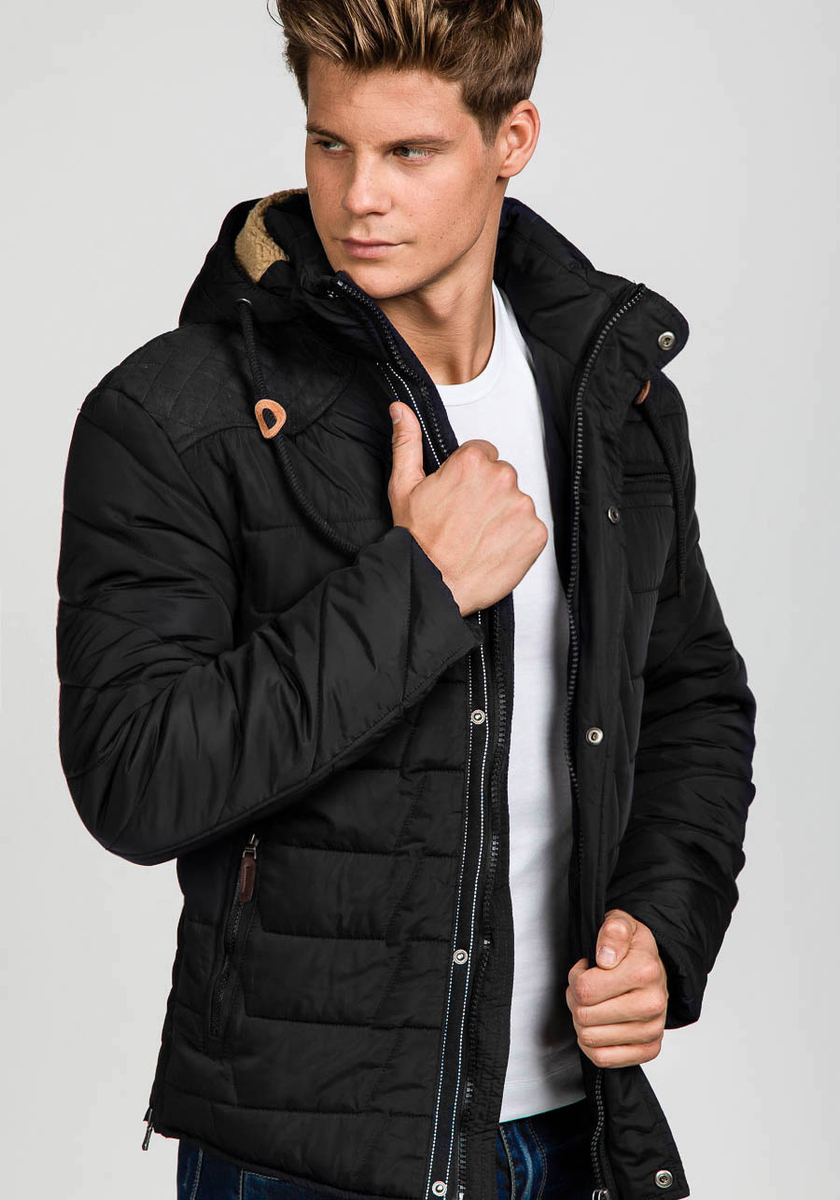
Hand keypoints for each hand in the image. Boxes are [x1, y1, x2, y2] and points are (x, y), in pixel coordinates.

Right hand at [387, 401, 547, 615]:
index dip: (468, 476)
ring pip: (517, 502)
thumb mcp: (403, 486)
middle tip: (465, 520)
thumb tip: (401, 410)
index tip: (458, 497)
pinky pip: (531, 528)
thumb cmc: (417, 540)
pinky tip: (493, 549)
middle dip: (487, 494)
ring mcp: (522, 507)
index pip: (483, 454)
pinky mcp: (535, 533)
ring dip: (502, 516)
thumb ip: (407, 442)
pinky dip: (517, 539)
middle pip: (502, 477)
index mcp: (473, 462)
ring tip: (477, 537)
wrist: (431, 585)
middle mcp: (503, 479)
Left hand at [566, 909, 667, 1067]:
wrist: (657, 971)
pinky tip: (599, 1026)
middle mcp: (652, 1004)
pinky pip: (603, 1058)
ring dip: (583, 1022)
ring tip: (594, 1005)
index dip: (575, 978)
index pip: (585, 989)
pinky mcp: (648, 1050)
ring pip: (590, 1039)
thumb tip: (605, 958)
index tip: (585, 969)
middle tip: (587, 988)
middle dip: (576, 1000)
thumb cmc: (634, 950)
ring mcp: (652, 1030)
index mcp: (645, 971)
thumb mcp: (621, 924)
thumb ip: (612, 931)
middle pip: (584, 1016)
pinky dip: (592, 1044)